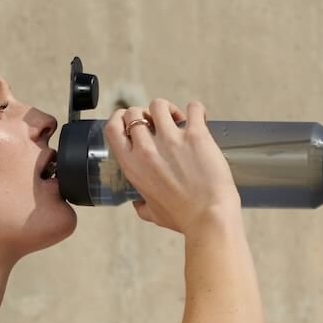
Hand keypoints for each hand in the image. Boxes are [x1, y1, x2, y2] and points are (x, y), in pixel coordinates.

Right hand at [104, 98, 241, 234]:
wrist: (209, 217)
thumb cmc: (183, 218)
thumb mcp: (153, 214)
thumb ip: (142, 207)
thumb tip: (138, 204)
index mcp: (132, 166)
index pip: (113, 128)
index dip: (119, 117)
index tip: (127, 118)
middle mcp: (147, 149)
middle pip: (134, 113)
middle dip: (144, 114)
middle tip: (157, 123)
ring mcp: (171, 139)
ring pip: (159, 105)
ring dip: (167, 109)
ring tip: (177, 119)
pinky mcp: (195, 135)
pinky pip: (193, 108)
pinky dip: (195, 109)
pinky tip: (198, 117)